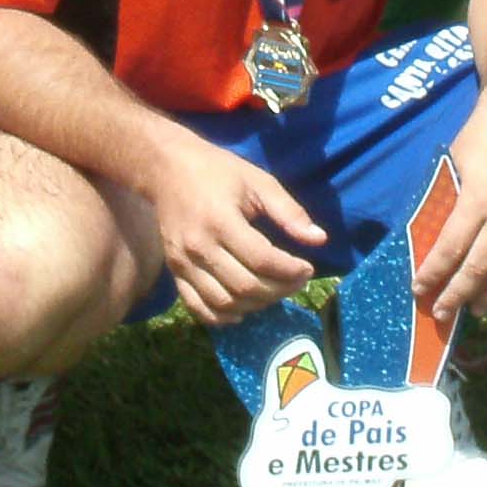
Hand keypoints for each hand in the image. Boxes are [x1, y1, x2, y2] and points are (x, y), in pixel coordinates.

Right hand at [143, 132, 325, 324]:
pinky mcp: (174, 271)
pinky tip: (242, 310)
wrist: (167, 169)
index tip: (307, 267)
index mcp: (221, 222)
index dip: (290, 271)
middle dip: (279, 290)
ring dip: (256, 305)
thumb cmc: (217, 171)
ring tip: (273, 290)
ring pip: (224, 303)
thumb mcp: (258, 181)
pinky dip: (222, 317)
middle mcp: (199, 247)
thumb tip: (319, 239)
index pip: (262, 261)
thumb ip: (289, 211)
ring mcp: (183, 263)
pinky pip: (198, 307)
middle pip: (245, 286)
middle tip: (296, 280)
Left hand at [419, 94, 486, 320]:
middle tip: (442, 312)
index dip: (433, 274)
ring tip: (476, 309)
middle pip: (478, 269)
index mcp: (477, 202)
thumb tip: (431, 234)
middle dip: (457, 294)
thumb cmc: (482, 135)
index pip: (450, 250)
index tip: (420, 288)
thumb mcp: (453, 165)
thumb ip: (447, 201)